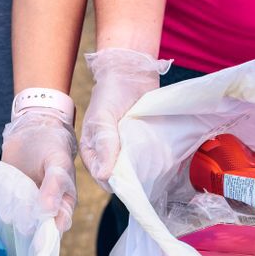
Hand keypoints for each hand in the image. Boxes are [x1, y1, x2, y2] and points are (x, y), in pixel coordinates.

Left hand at [1, 109, 77, 231]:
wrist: (34, 130)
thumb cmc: (53, 147)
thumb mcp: (58, 163)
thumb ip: (54, 185)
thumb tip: (49, 211)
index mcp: (63, 203)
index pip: (58, 226)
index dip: (48, 232)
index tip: (37, 229)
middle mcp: (44, 208)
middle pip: (35, 226)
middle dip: (26, 219)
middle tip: (22, 206)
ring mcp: (25, 204)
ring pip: (16, 217)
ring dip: (11, 208)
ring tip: (13, 190)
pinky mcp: (9, 196)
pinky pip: (2, 204)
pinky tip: (3, 186)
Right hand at [81, 48, 170, 186]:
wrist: (130, 73)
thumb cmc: (110, 93)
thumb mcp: (103, 118)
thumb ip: (104, 145)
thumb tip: (104, 175)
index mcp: (92, 151)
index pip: (102, 177)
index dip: (116, 182)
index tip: (132, 182)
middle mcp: (108, 154)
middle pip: (120, 177)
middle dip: (132, 178)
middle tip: (146, 172)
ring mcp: (125, 150)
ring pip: (134, 171)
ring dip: (144, 171)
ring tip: (155, 167)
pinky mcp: (140, 144)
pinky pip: (146, 160)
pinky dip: (154, 161)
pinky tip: (162, 160)